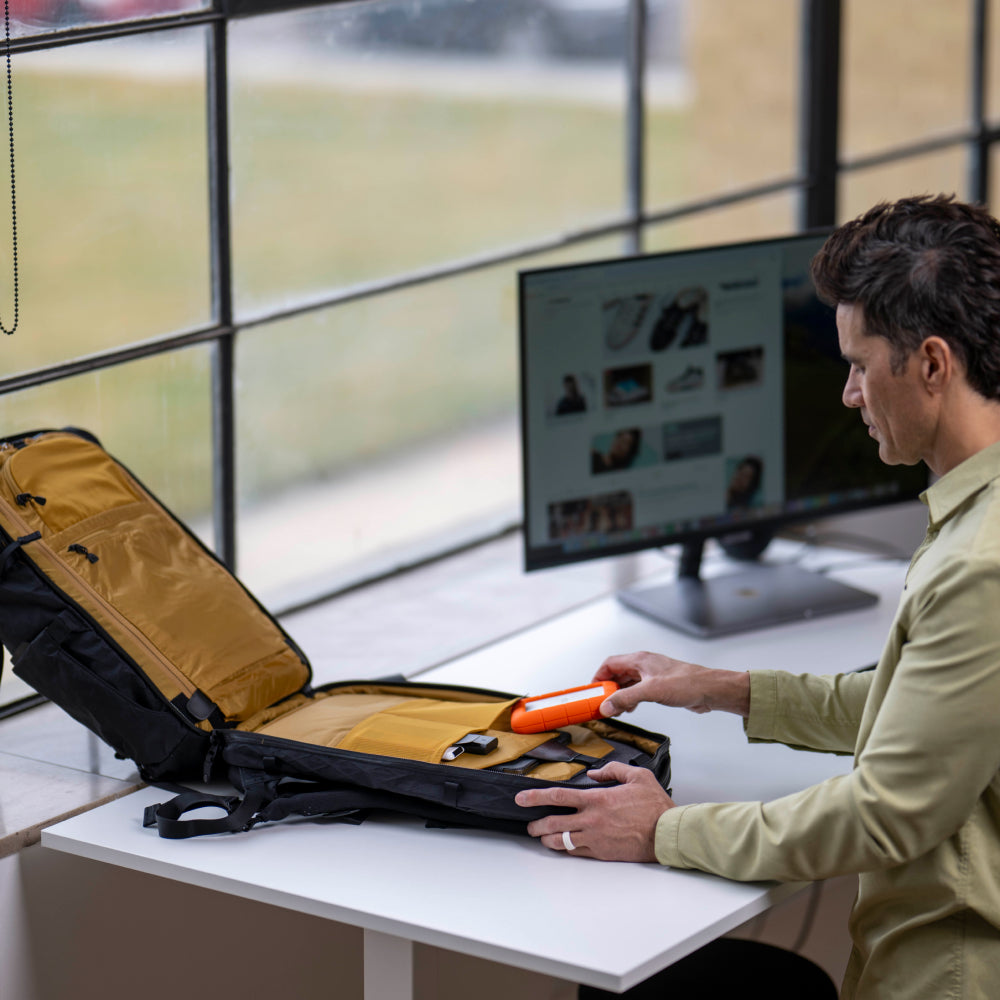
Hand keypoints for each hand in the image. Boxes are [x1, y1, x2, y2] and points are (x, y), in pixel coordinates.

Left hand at [515, 761, 674, 861]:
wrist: (666, 833)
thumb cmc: (654, 806)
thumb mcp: (637, 776)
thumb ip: (612, 770)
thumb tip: (594, 774)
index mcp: (596, 799)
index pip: (557, 796)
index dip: (535, 797)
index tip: (521, 798)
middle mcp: (591, 820)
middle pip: (552, 823)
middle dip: (536, 825)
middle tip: (530, 824)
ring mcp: (595, 838)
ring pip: (560, 841)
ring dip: (547, 839)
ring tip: (542, 837)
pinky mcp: (602, 853)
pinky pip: (576, 852)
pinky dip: (566, 848)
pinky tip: (564, 845)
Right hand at [595, 651, 749, 718]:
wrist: (709, 690)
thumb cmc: (686, 683)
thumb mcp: (650, 691)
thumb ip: (626, 698)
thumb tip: (606, 706)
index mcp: (640, 660)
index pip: (610, 664)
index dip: (598, 677)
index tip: (592, 691)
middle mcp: (645, 665)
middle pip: (618, 673)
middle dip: (608, 688)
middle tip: (601, 702)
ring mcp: (652, 675)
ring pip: (628, 682)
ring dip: (619, 695)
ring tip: (614, 709)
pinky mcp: (660, 685)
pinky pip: (639, 690)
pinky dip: (631, 698)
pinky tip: (631, 708)